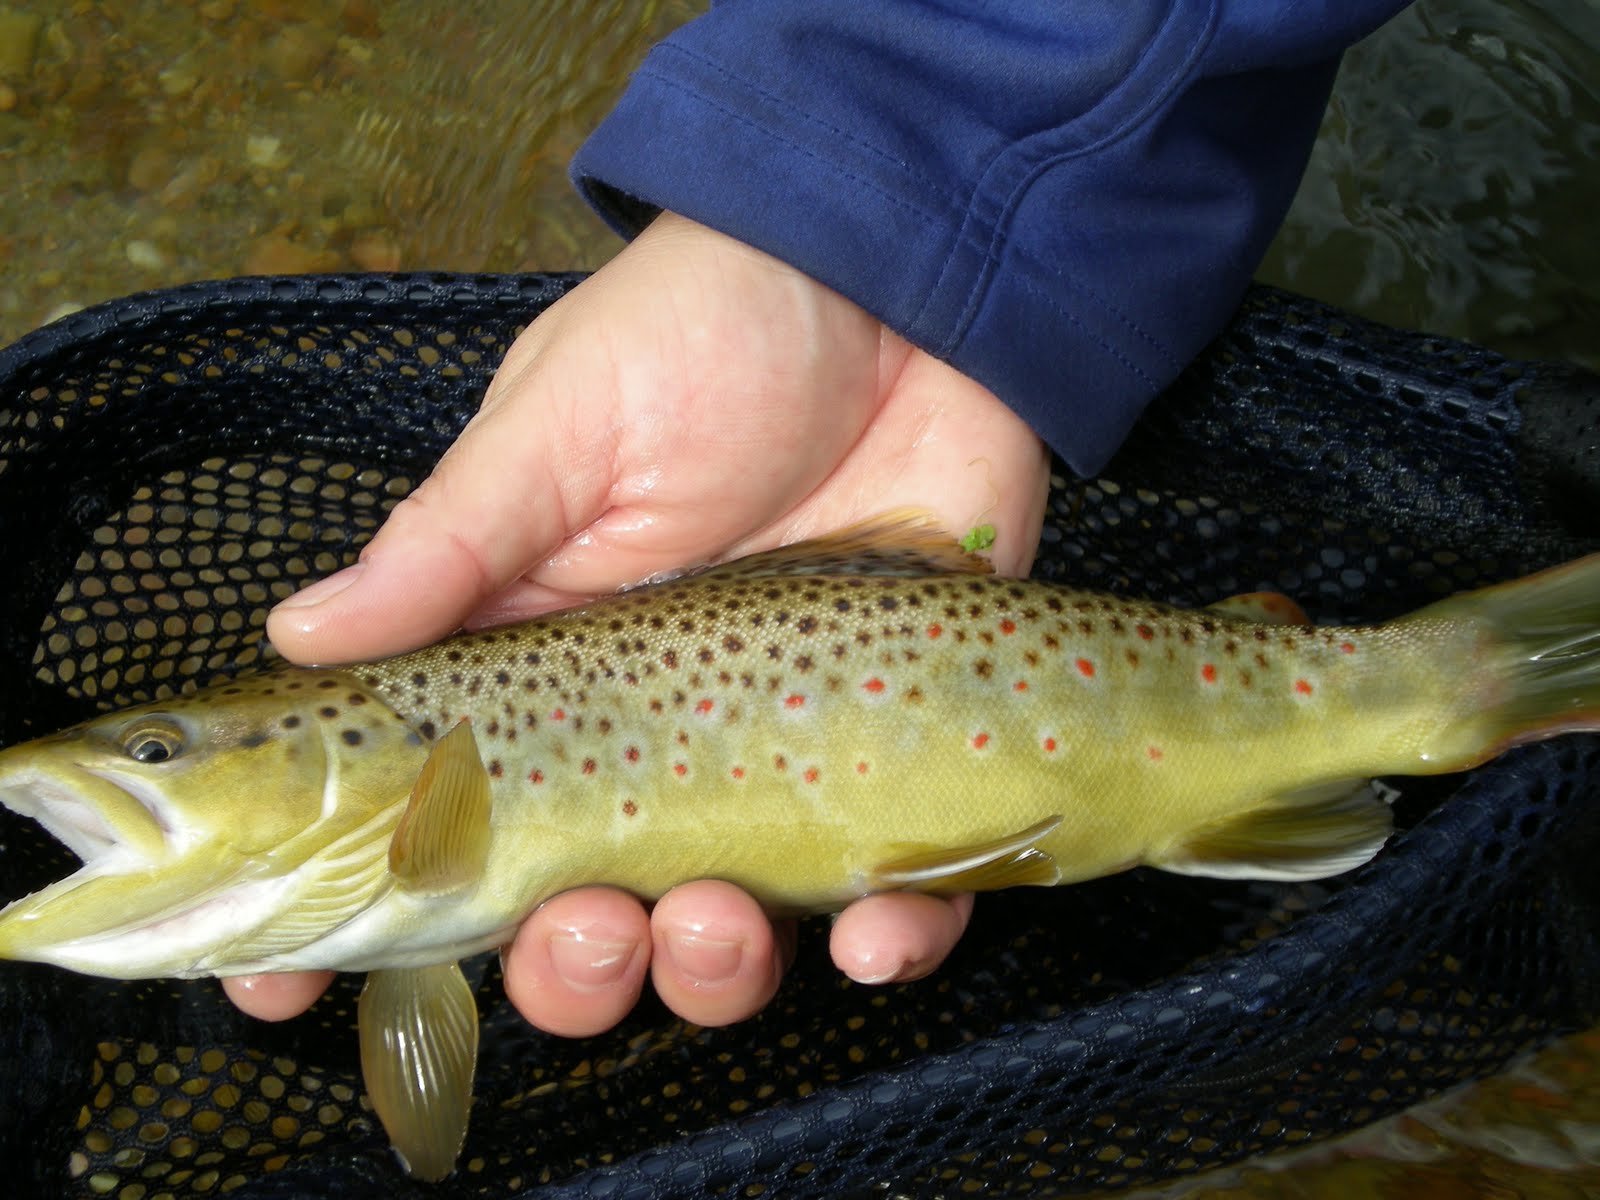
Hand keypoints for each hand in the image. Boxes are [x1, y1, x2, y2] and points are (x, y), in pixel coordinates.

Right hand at [222, 212, 1050, 1033]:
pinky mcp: (896, 749)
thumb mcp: (560, 427)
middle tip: (583, 930)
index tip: (292, 995)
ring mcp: (771, 755)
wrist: (899, 291)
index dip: (360, 917)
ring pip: (723, 936)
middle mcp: (642, 737)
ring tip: (714, 920)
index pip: (429, 816)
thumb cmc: (706, 335)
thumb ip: (449, 545)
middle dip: (567, 968)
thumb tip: (301, 640)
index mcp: (531, 669)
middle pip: (576, 914)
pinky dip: (892, 940)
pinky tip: (879, 935)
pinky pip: (897, 895)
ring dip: (707, 973)